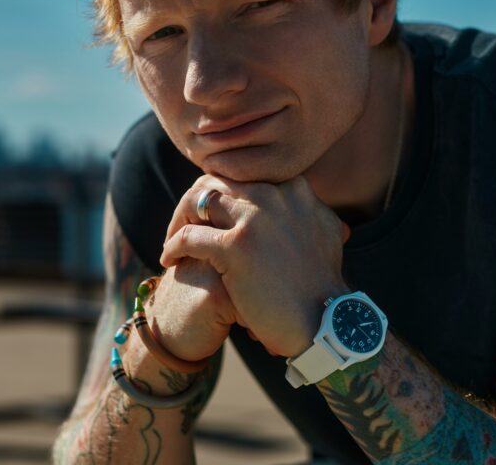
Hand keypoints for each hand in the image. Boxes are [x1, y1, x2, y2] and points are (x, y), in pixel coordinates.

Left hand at [160, 175, 350, 357]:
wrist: (324, 319)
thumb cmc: (322, 283)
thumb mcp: (326, 231)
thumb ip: (309, 208)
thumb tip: (302, 195)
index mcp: (294, 189)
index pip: (244, 176)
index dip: (224, 193)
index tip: (214, 214)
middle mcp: (274, 196)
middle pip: (217, 182)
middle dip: (196, 201)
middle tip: (185, 223)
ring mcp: (254, 219)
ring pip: (197, 201)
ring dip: (179, 219)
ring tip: (173, 240)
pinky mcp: (235, 247)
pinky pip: (187, 236)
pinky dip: (172, 246)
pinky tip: (169, 259)